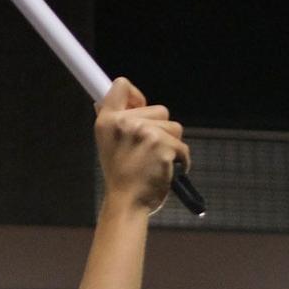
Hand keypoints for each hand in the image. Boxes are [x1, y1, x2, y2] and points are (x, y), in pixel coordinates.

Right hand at [93, 78, 187, 216]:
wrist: (127, 202)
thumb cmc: (121, 176)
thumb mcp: (108, 144)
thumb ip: (116, 121)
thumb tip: (120, 96)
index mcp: (107, 120)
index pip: (121, 85)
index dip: (135, 95)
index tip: (138, 109)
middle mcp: (125, 123)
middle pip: (159, 108)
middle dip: (160, 128)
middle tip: (145, 151)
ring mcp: (146, 133)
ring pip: (174, 126)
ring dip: (171, 143)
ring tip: (155, 161)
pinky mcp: (164, 146)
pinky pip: (182, 145)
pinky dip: (180, 159)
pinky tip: (166, 169)